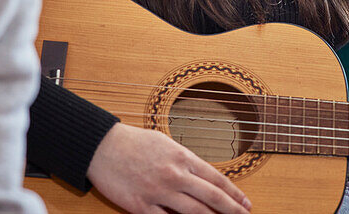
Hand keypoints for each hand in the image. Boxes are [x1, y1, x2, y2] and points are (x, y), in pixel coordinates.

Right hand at [87, 123, 251, 213]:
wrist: (102, 146)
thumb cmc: (134, 142)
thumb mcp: (165, 143)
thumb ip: (185, 161)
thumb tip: (202, 177)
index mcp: (182, 157)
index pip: (216, 179)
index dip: (234, 194)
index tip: (246, 203)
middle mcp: (174, 175)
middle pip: (211, 198)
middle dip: (232, 210)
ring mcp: (158, 191)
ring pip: (193, 213)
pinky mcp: (141, 206)